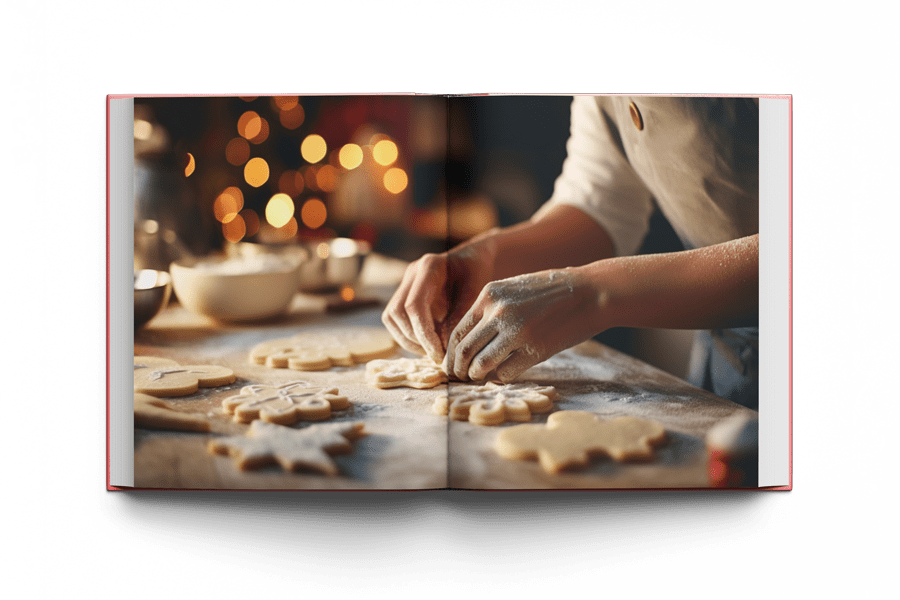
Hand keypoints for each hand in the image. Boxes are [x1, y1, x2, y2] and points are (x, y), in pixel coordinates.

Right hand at [381, 241, 496, 363]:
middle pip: (397, 313)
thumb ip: (460, 316)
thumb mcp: (476, 291)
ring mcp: (406, 283)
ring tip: (434, 352)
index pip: (414, 306)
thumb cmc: (478, 271)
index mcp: (429, 267)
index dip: (424, 334)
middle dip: (415, 340)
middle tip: (438, 357)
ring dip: (409, 340)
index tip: (440, 354)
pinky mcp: (405, 294)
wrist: (474, 256)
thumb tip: (446, 348)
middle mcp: (412, 273)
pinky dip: (410, 335)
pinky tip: (430, 344)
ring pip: (392, 318)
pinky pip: (397, 319)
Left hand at [444, 266, 603, 382]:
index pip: (458, 331)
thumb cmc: (553, 291)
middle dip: (458, 370)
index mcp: (489, 295)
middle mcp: (498, 312)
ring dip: (477, 376)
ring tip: (479, 378)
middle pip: (464, 350)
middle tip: (460, 378)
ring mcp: (516, 331)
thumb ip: (492, 310)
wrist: (591, 292)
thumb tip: (471, 340)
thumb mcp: (514, 289)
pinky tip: (504, 374)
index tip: (453, 364)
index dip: (452, 353)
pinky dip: (500, 378)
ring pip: (481, 365)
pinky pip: (506, 372)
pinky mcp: (535, 349)